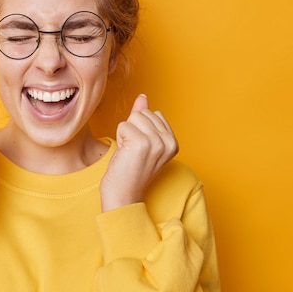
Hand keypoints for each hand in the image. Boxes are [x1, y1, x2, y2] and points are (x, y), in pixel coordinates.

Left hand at [100, 94, 178, 211]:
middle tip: (133, 152)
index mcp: (173, 141)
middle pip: (142, 113)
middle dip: (132, 129)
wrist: (123, 195)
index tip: (141, 149)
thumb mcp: (140, 140)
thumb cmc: (129, 169)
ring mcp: (156, 142)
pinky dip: (119, 139)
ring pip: (132, 117)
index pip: (153, 113)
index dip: (140, 128)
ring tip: (129, 153)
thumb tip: (142, 97)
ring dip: (125, 134)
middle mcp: (169, 141)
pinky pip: (123, 125)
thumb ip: (143, 117)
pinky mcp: (141, 143)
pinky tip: (125, 155)